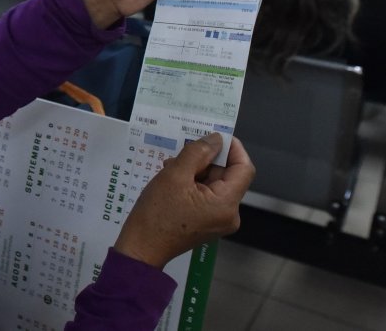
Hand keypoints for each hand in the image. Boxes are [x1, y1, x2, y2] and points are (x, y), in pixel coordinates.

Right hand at [113, 134, 254, 268]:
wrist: (141, 249)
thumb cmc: (156, 212)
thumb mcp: (174, 175)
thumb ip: (198, 152)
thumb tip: (217, 139)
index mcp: (226, 204)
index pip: (244, 168)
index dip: (233, 148)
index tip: (214, 135)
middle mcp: (229, 214)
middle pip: (228, 176)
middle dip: (207, 160)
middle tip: (183, 151)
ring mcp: (219, 221)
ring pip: (215, 184)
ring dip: (197, 170)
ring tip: (172, 166)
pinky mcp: (207, 223)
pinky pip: (207, 195)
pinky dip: (193, 184)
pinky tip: (173, 179)